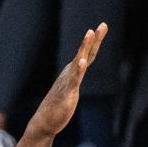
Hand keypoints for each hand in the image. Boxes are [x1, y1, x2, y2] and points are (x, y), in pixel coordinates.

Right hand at [27, 23, 107, 137]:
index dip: (96, 42)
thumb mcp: (71, 90)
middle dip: (93, 39)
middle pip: (85, 53)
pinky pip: (74, 80)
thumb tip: (79, 70)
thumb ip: (75, 79)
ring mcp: (68, 82)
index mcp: (73, 72)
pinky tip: (82, 62)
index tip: (102, 27)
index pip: (88, 54)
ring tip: (89, 33)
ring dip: (84, 47)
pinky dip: (78, 70)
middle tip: (102, 25)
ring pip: (79, 61)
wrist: (45, 121)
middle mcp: (70, 73)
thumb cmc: (58, 107)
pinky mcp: (67, 93)